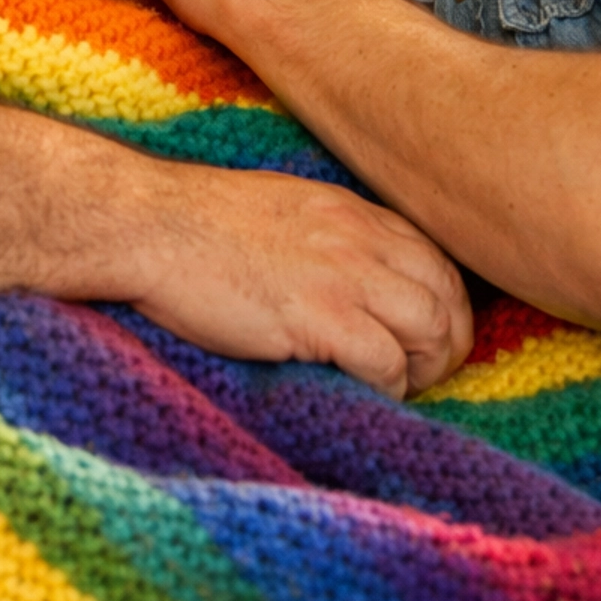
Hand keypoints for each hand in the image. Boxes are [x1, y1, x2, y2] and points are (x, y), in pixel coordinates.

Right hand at [129, 163, 474, 397]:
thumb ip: (325, 234)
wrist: (151, 225)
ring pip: (431, 330)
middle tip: (423, 374)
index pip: (434, 259)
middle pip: (447, 296)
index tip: (424, 336)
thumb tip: (344, 273)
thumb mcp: (282, 206)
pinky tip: (365, 394)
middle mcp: (360, 240)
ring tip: (399, 389)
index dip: (443, 304)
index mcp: (351, 212)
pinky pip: (386, 363)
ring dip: (425, 370)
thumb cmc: (198, 222)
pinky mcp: (319, 318)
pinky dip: (388, 388)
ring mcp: (344, 277)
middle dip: (449, 343)